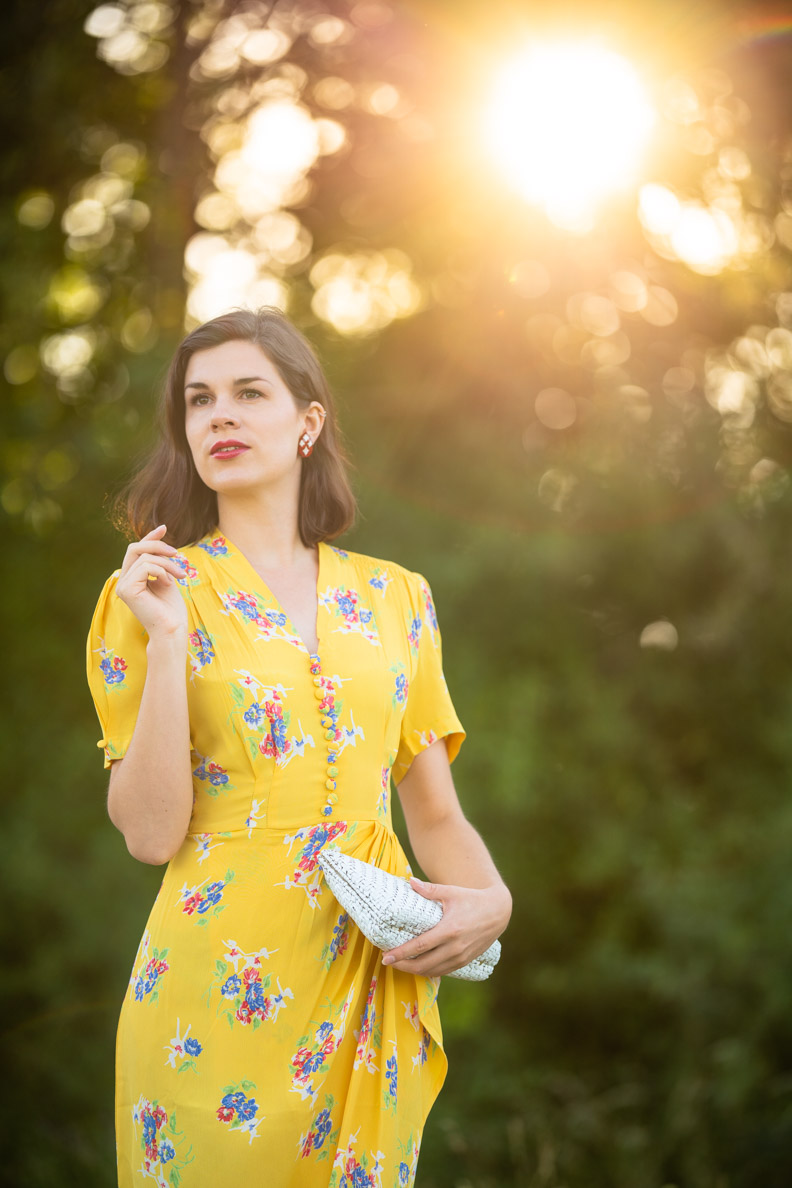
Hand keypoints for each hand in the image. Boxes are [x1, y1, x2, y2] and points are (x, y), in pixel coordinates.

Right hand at [115, 524, 188, 639]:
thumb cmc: (172, 609)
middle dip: (158, 546)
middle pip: (135, 548)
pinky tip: (168, 583)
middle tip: (178, 554)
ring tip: (180, 576)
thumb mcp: (166, 578)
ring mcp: (123, 585)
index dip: (149, 537)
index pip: (136, 550)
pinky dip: (162, 571)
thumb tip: (160, 540)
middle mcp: (123, 580)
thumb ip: (159, 562)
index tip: (164, 528)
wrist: (172, 629)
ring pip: (145, 557)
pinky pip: (146, 567)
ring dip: (167, 564)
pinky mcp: (127, 590)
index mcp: (131, 578)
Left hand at [381, 877, 511, 977]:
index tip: (386, 956)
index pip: (420, 946)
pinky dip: (428, 972)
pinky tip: (418, 967)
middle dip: (403, 966)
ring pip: (432, 971)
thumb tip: (410, 882)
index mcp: (450, 930)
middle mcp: (455, 947)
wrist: (498, 912)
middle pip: (423, 964)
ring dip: (414, 971)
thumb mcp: (452, 892)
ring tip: (400, 964)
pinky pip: (443, 971)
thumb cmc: (472, 899)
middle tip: (387, 961)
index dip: (401, 953)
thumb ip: (430, 889)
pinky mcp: (465, 961)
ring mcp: (461, 957)